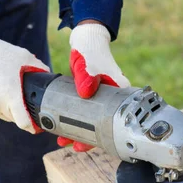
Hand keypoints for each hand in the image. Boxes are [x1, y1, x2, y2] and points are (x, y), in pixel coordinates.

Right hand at [0, 21, 49, 133]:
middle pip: (15, 119)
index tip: (37, 125)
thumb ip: (40, 69)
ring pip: (3, 117)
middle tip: (20, 96)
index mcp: (11, 95)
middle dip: (20, 112)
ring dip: (7, 110)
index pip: (24, 123)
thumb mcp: (23, 56)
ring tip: (6, 90)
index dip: (32, 126)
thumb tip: (51, 78)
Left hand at [57, 21, 129, 151]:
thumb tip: (86, 93)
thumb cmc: (91, 49)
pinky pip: (87, 113)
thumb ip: (87, 77)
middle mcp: (114, 99)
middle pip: (103, 126)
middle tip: (72, 146)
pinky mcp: (93, 95)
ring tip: (63, 140)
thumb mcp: (87, 63)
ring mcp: (103, 97)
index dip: (102, 138)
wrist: (87, 36)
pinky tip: (63, 126)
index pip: (114, 122)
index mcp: (119, 94)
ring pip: (93, 121)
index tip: (88, 145)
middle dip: (87, 139)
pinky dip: (75, 120)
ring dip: (79, 131)